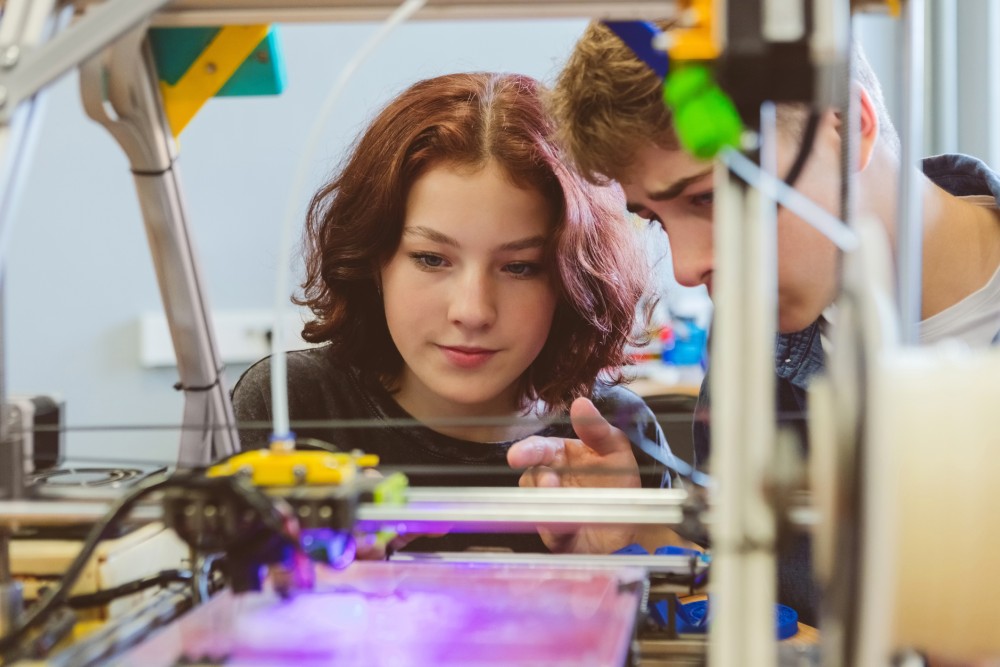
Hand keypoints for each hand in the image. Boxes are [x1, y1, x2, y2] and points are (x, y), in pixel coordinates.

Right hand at [507, 397, 641, 553]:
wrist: (631, 526)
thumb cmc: (617, 484)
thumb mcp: (616, 451)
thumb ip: (598, 429)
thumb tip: (580, 402)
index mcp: (559, 455)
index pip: (538, 449)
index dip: (526, 452)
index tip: (516, 457)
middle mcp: (549, 480)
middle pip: (530, 478)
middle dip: (538, 481)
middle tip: (550, 482)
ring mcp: (548, 507)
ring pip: (535, 503)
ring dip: (550, 503)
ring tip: (570, 503)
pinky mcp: (554, 534)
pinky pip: (548, 531)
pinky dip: (558, 528)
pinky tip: (571, 523)